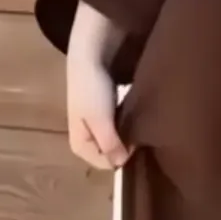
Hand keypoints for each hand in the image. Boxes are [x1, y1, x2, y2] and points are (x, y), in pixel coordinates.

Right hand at [66, 50, 132, 169]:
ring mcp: (95, 126)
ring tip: (142, 123)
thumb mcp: (100, 119)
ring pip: (116, 140)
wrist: (91, 54)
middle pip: (111, 153)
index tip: (138, 141)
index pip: (106, 164)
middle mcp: (85, 139)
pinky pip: (120, 127)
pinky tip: (138, 114)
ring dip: (129, 134)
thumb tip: (121, 163)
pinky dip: (129, 124)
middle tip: (141, 132)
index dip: (123, 156)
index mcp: (79, 145)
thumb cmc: (92, 88)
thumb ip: (109, 143)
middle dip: (126, 146)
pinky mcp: (105, 113)